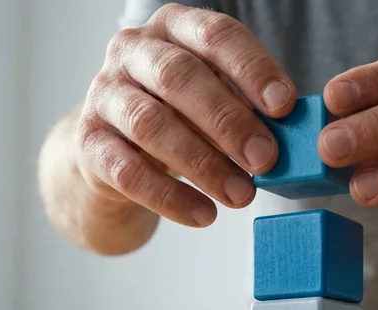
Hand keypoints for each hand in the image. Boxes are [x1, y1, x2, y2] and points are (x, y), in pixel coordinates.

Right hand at [74, 4, 295, 227]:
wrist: (114, 149)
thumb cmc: (180, 115)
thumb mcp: (214, 97)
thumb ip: (246, 105)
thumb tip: (288, 135)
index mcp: (174, 27)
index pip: (215, 35)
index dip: (252, 69)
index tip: (285, 106)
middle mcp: (132, 51)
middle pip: (179, 77)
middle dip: (228, 121)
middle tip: (267, 159)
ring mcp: (104, 94)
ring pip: (151, 124)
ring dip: (203, 164)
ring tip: (242, 195)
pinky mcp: (89, 142)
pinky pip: (129, 171)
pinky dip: (170, 197)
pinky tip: (204, 215)